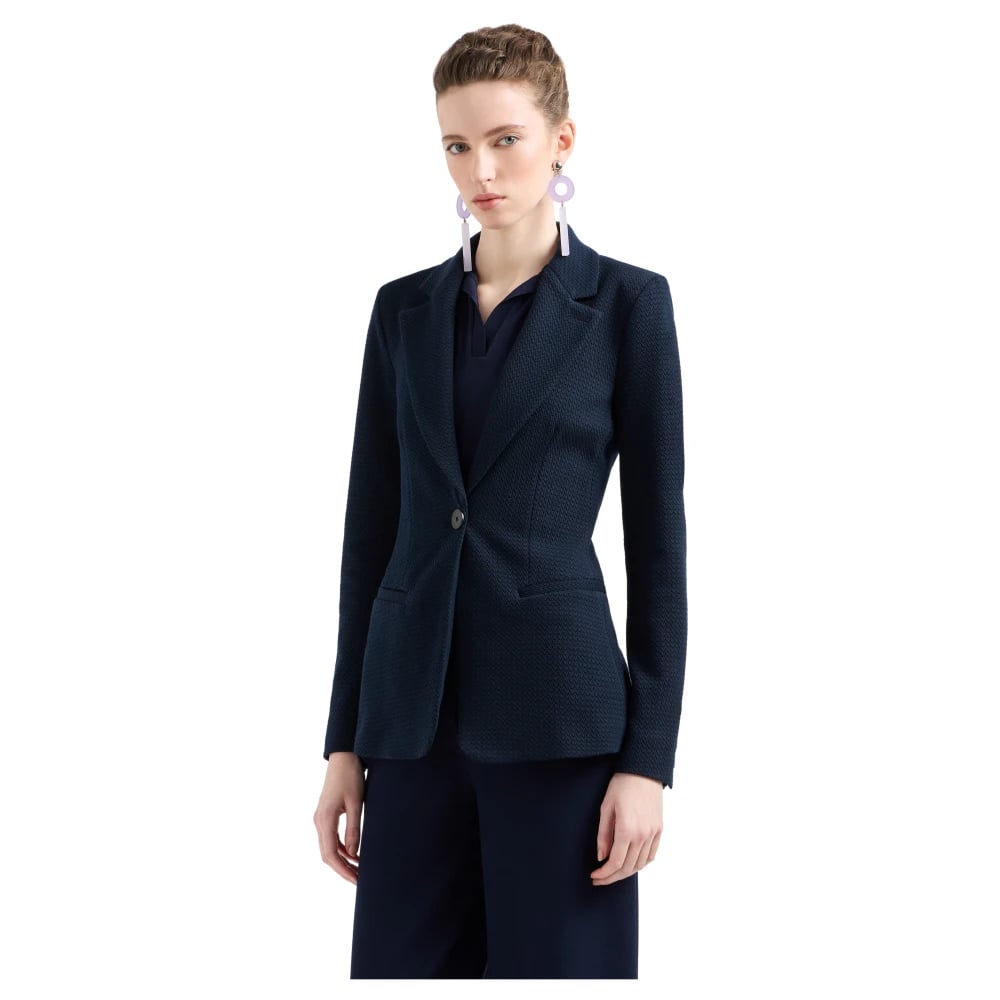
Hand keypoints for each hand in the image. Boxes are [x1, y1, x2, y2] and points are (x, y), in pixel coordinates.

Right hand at [314, 752, 365, 884]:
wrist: (343, 757)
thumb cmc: (350, 777)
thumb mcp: (356, 803)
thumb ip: (354, 829)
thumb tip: (353, 854)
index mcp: (325, 819)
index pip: (330, 854)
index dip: (342, 870)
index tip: (356, 881)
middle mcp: (319, 821)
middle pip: (327, 854)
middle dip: (342, 869)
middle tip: (359, 881)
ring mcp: (321, 818)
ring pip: (329, 848)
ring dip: (343, 860)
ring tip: (359, 871)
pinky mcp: (326, 815)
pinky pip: (332, 838)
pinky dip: (342, 849)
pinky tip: (355, 854)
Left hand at [591, 771, 662, 884]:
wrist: (644, 770)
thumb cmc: (621, 785)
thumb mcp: (606, 808)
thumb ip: (603, 835)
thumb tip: (601, 857)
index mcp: (627, 830)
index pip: (616, 862)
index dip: (604, 873)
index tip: (594, 876)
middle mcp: (643, 835)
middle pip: (628, 867)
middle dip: (612, 877)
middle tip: (600, 879)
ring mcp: (653, 833)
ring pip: (641, 864)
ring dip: (626, 873)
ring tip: (613, 873)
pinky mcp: (659, 829)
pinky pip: (651, 855)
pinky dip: (641, 864)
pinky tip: (631, 864)